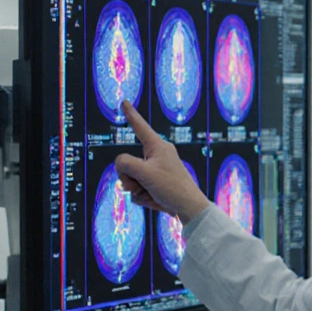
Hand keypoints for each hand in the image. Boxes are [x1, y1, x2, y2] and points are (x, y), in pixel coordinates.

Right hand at [114, 100, 209, 220]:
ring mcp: (156, 171)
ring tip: (151, 193)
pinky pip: (138, 190)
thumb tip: (122, 166)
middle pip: (127, 162)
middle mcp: (157, 156)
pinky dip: (142, 197)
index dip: (131, 114)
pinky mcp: (156, 184)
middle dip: (128, 177)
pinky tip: (154, 200)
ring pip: (131, 178)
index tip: (125, 102)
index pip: (140, 127)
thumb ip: (125, 163)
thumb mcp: (144, 172)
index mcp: (158, 147)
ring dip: (135, 189)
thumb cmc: (171, 187)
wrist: (189, 208)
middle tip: (141, 185)